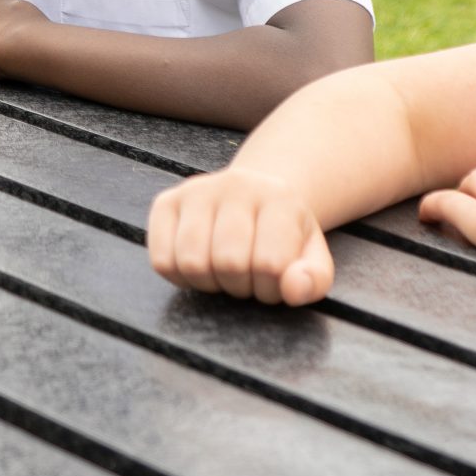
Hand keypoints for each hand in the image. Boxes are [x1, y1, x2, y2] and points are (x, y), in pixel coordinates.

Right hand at [148, 168, 335, 304]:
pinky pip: (162, 260)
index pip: (269, 263)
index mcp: (280, 199)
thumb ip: (314, 279)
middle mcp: (236, 185)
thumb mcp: (312, 258)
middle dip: (241, 286)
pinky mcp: (166, 202)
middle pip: (228, 263)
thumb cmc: (284, 237)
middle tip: (248, 278)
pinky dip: (181, 278)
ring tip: (225, 273)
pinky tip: (200, 266)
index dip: (271, 288)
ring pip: (191, 262)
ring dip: (210, 284)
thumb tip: (292, 289)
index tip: (274, 280)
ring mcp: (197, 190)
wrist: (256, 195)